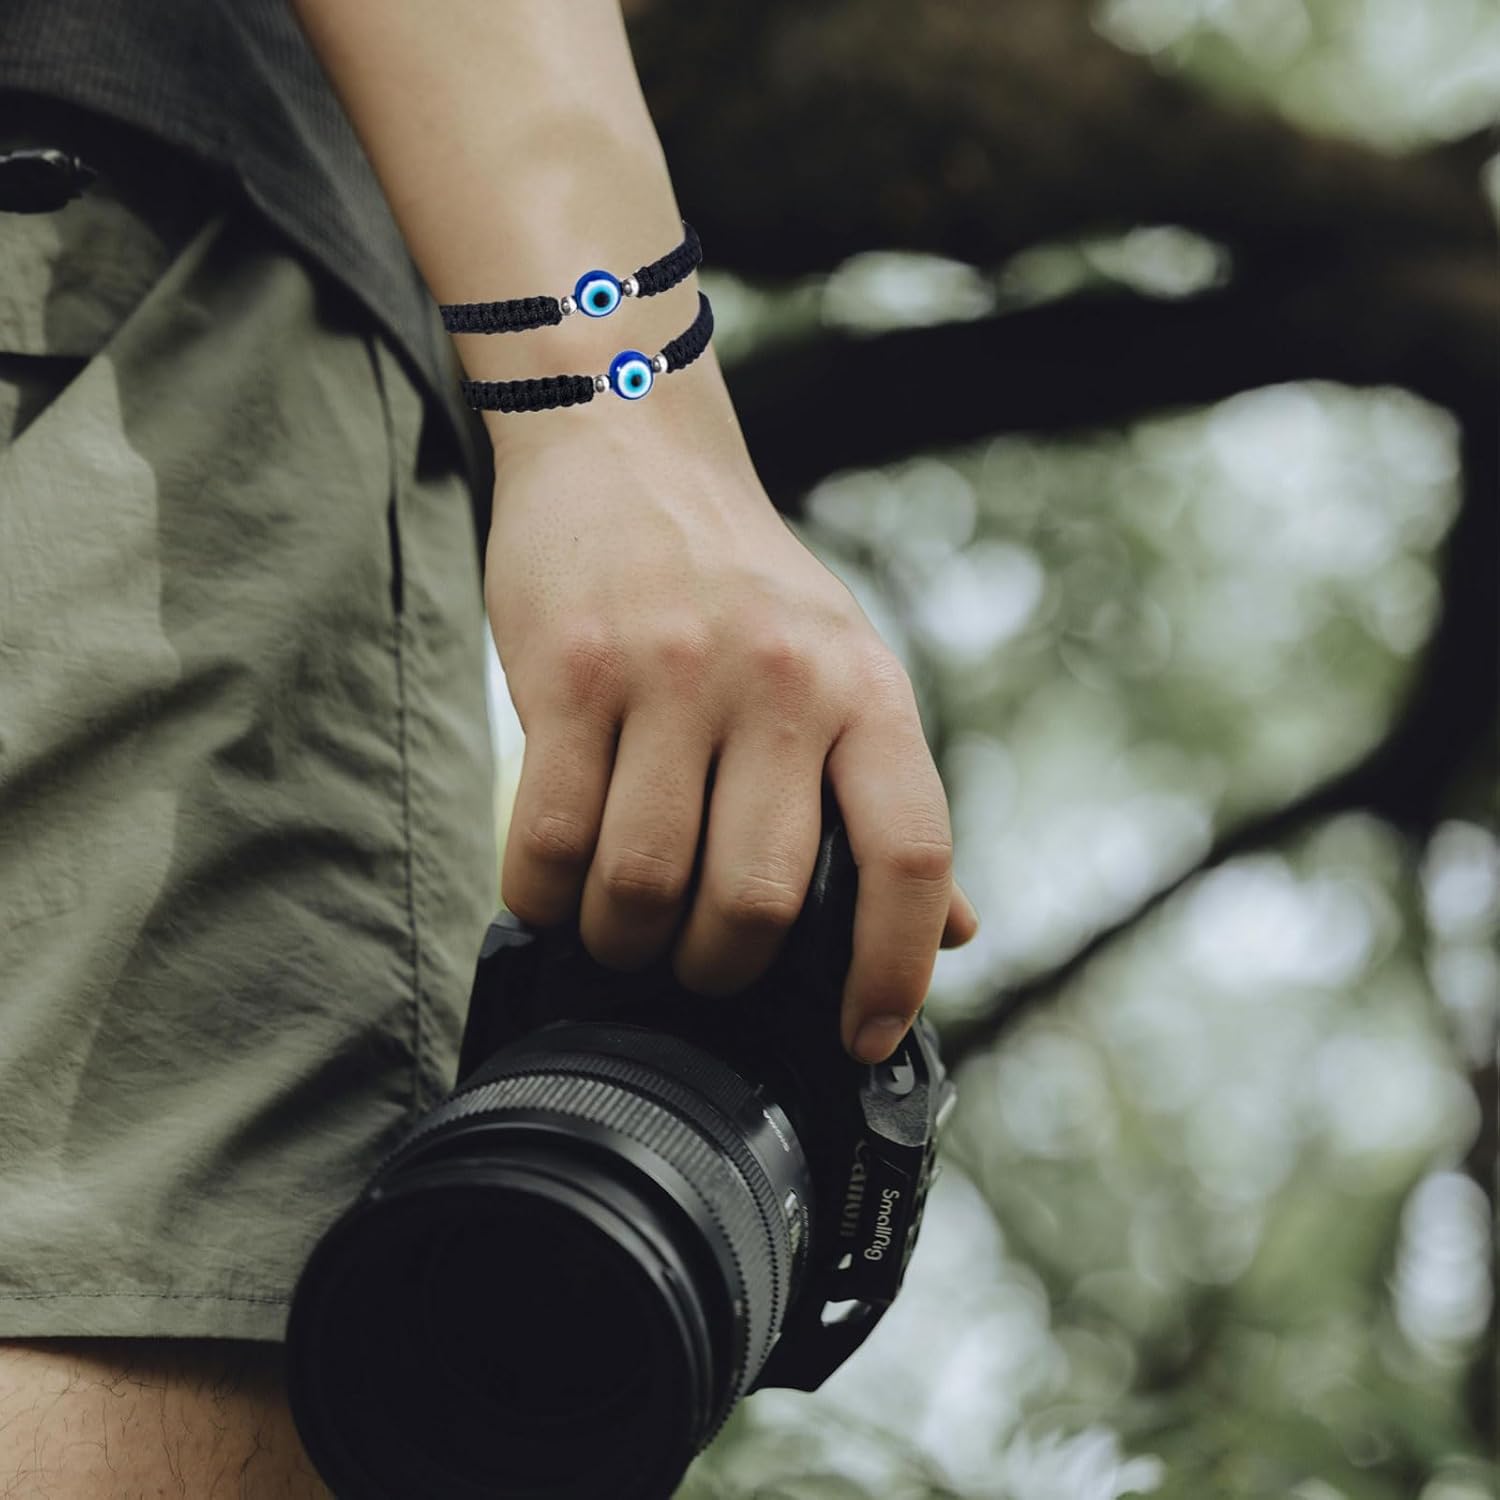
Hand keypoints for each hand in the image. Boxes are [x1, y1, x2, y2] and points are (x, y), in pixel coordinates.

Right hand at [484, 419, 979, 1063]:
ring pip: (645, 885)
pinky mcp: (570, 671)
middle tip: (696, 967)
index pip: (911, 856)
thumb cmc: (744, 587)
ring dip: (626, 944)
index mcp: (866, 691)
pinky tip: (557, 891)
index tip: (862, 1035)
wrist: (632, 454)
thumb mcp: (845, 669)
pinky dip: (547, 900)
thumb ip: (887, 803)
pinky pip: (550, 841)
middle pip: (759, 900)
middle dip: (719, 972)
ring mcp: (671, 673)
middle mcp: (780, 681)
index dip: (896, 970)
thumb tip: (955, 933)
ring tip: (622, 931)